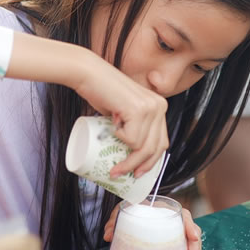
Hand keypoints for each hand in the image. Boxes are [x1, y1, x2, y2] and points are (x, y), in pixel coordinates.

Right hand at [74, 51, 168, 177]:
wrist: (89, 74)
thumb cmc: (101, 92)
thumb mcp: (124, 110)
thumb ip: (133, 122)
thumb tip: (131, 151)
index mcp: (159, 106)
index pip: (161, 141)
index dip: (151, 161)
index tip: (138, 173)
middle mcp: (159, 106)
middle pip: (155, 147)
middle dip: (141, 167)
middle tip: (123, 175)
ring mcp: (150, 107)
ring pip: (143, 147)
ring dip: (129, 163)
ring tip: (115, 170)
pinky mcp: (138, 110)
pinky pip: (132, 139)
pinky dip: (121, 140)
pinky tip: (112, 129)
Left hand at [104, 203, 202, 249]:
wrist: (135, 212)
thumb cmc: (134, 208)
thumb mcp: (125, 209)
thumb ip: (116, 219)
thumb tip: (108, 235)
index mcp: (166, 209)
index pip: (183, 215)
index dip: (189, 225)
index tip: (193, 236)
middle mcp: (174, 220)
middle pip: (191, 231)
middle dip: (195, 246)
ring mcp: (176, 232)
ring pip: (191, 242)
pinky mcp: (174, 243)